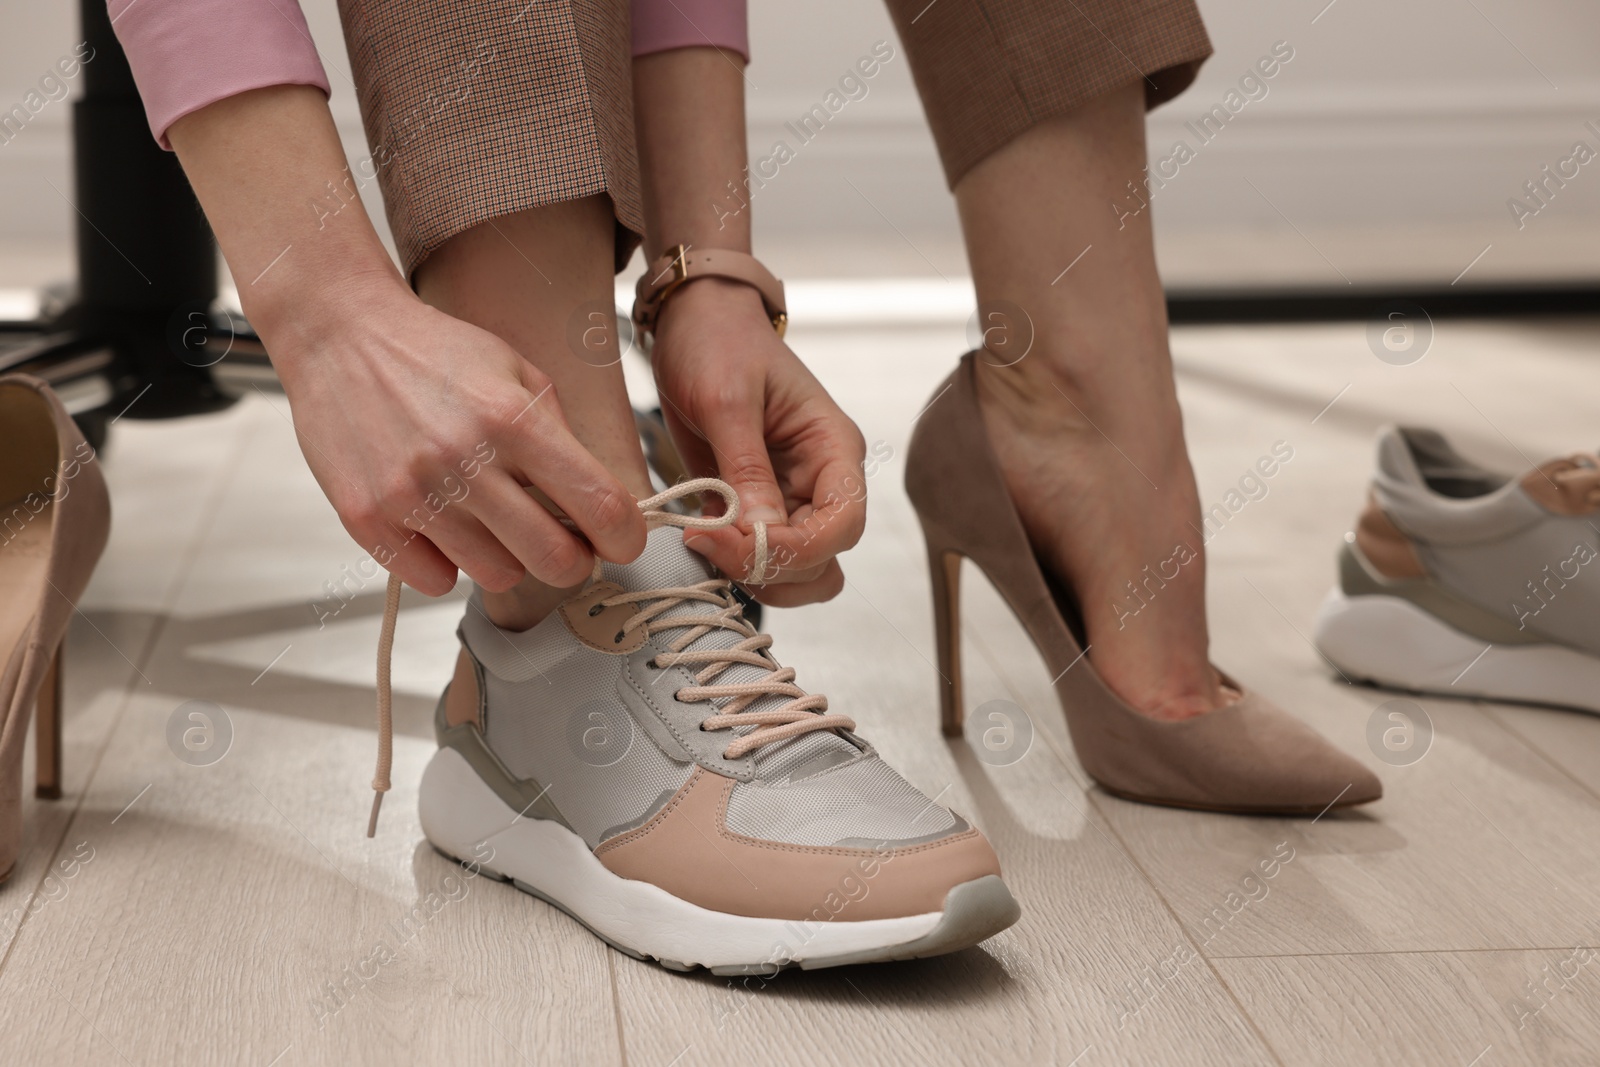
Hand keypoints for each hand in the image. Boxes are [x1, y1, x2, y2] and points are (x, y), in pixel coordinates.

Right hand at [265, 275, 646, 595]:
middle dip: (573, 559)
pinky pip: (435, 581)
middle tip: (562, 541)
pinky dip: (446, 563)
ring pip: (497, 576)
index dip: (626, 536)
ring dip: (506, 557)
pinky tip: (441, 525)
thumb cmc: (434, 353)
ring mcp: (412, 496)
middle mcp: (465, 461)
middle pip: (555, 561)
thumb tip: (601, 504)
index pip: (601, 505)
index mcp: (514, 420)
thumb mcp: (517, 372)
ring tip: (489, 518)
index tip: (623, 541)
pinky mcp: (367, 520)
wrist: (340, 334)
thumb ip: (561, 436)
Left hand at [649, 277, 866, 605]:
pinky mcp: (756, 505)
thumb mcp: (728, 400)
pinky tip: (699, 535)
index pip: (843, 524)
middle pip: (821, 558)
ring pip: (797, 569)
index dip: (796, 548)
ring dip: (755, 573)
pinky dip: (732, 560)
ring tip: (705, 542)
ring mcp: (790, 497)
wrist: (694, 321)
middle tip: (709, 543)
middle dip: (770, 565)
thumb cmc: (719, 342)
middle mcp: (821, 480)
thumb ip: (746, 468)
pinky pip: (759, 554)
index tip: (737, 541)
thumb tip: (760, 531)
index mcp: (834, 449)